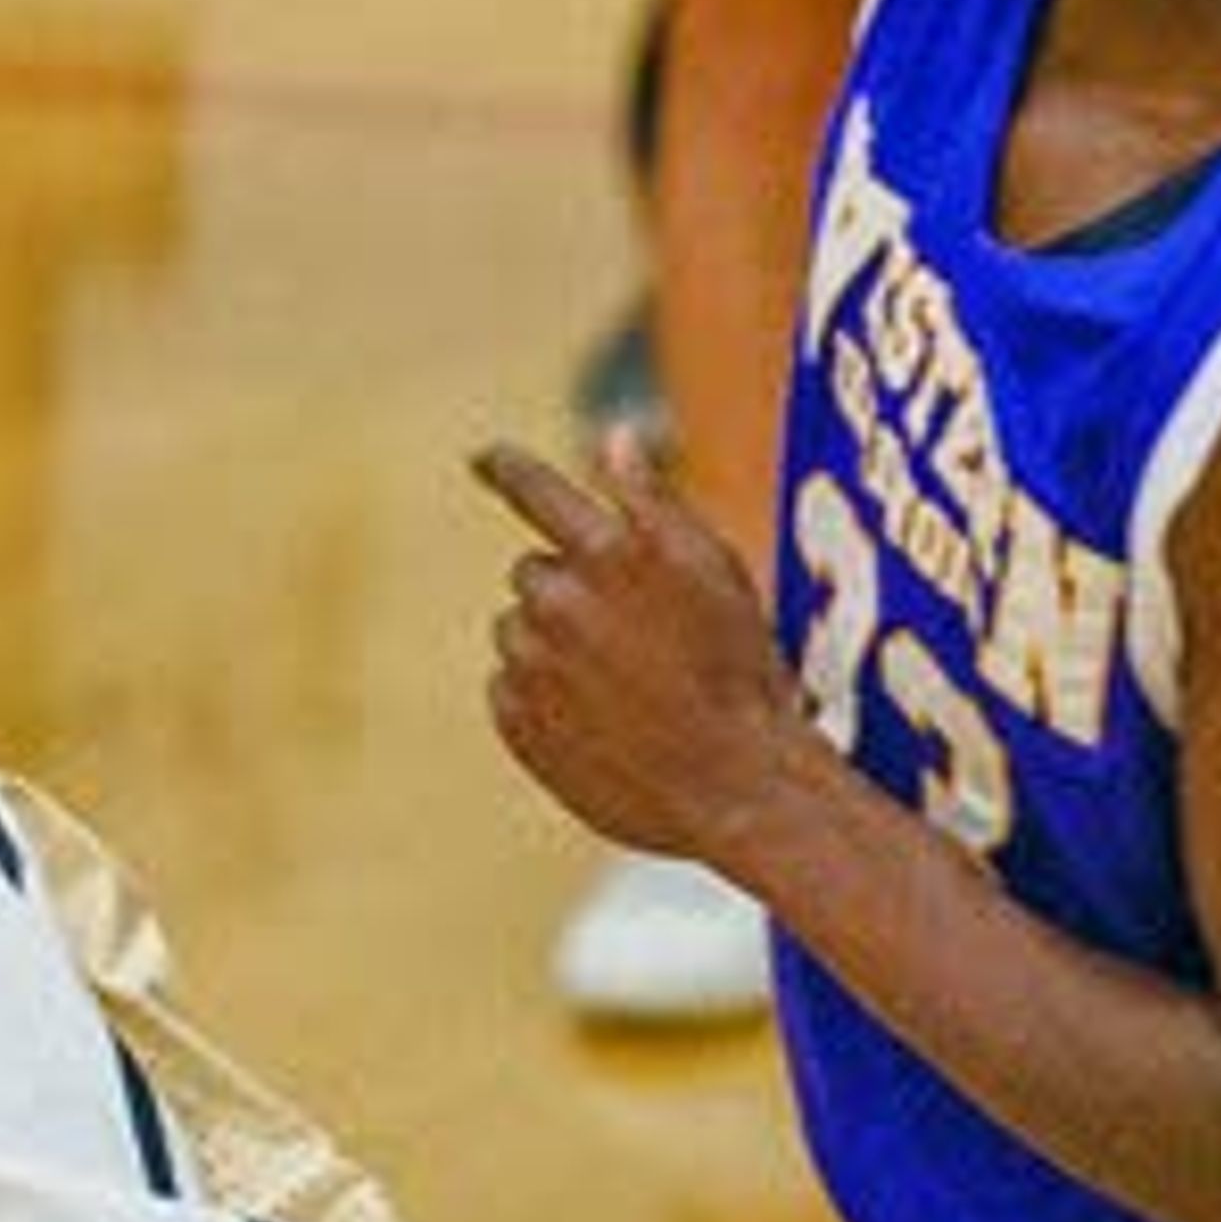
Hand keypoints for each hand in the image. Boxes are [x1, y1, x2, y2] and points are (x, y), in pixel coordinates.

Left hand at [474, 432, 808, 874]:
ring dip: (555, 646)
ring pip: (519, 632)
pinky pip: (508, 689)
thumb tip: (615, 436)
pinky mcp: (516, 721)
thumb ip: (654, 500)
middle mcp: (556, 601)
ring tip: (623, 687)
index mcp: (606, 552)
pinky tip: (599, 721)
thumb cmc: (738, 672)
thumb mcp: (716, 571)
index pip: (535, 489)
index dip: (507, 468)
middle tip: (637, 637)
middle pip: (533, 572)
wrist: (734, 785)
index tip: (482, 457)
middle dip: (572, 591)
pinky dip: (542, 698)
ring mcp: (530, 665)